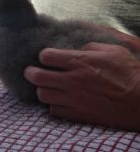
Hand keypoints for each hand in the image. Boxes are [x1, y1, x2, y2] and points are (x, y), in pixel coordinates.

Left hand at [24, 43, 139, 130]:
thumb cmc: (130, 74)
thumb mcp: (113, 51)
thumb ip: (91, 46)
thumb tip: (78, 48)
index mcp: (80, 62)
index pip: (46, 56)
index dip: (44, 55)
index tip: (47, 57)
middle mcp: (72, 80)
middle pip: (36, 77)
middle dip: (30, 73)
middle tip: (31, 71)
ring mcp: (73, 99)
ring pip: (42, 95)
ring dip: (42, 89)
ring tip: (47, 86)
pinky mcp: (78, 114)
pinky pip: (54, 110)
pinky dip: (53, 105)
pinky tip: (59, 100)